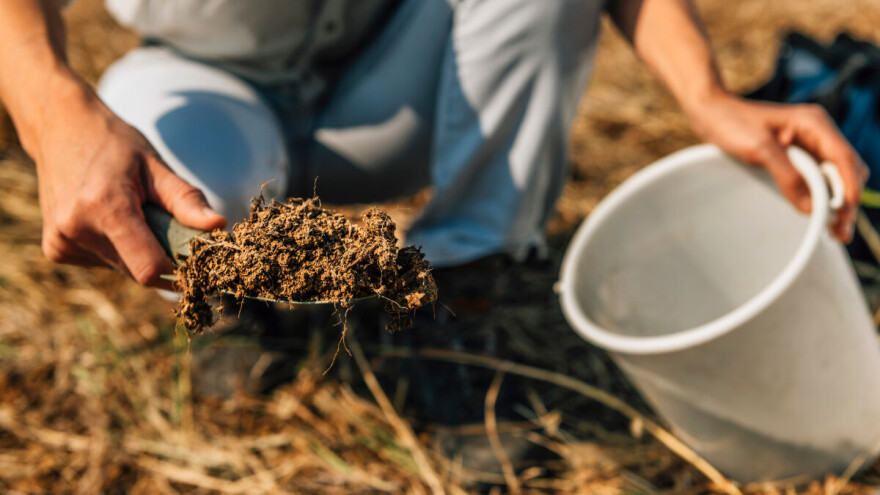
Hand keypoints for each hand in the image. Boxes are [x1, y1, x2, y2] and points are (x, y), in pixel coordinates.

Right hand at [29, 75, 225, 286]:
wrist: (59, 128)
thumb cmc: (114, 143)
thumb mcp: (155, 165)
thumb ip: (187, 201)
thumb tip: (219, 226)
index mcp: (104, 206)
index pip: (149, 269)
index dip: (178, 272)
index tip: (196, 262)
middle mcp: (76, 229)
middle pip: (138, 271)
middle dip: (160, 256)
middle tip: (162, 223)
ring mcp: (60, 241)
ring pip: (122, 269)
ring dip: (137, 251)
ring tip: (129, 212)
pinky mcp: (54, 249)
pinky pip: (103, 262)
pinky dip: (117, 248)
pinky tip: (107, 218)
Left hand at [687, 93, 867, 242]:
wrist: (712, 114)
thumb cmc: (733, 124)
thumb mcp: (760, 150)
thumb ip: (788, 176)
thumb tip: (811, 207)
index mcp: (814, 123)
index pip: (844, 158)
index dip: (850, 188)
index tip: (846, 213)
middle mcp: (818, 133)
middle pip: (847, 169)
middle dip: (847, 199)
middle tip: (840, 231)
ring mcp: (809, 144)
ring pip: (835, 176)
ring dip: (836, 201)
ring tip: (835, 231)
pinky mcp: (797, 155)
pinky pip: (818, 178)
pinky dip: (821, 196)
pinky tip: (819, 214)